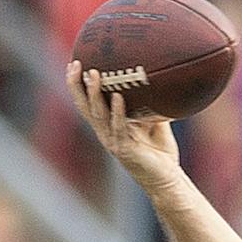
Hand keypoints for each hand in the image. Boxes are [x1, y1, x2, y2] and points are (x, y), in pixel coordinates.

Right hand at [68, 61, 183, 194]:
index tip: (74, 63)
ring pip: (98, 115)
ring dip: (94, 94)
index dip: (78, 85)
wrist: (167, 178)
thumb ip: (150, 102)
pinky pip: (119, 127)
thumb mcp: (153, 120)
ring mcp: (113, 141)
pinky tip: (118, 97)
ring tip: (94, 74)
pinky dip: (118, 112)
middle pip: (84, 107)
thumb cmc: (159, 151)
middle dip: (77, 85)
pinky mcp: (124, 150)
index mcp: (108, 125)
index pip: (87, 102)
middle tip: (76, 64)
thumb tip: (158, 76)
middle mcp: (105, 132)